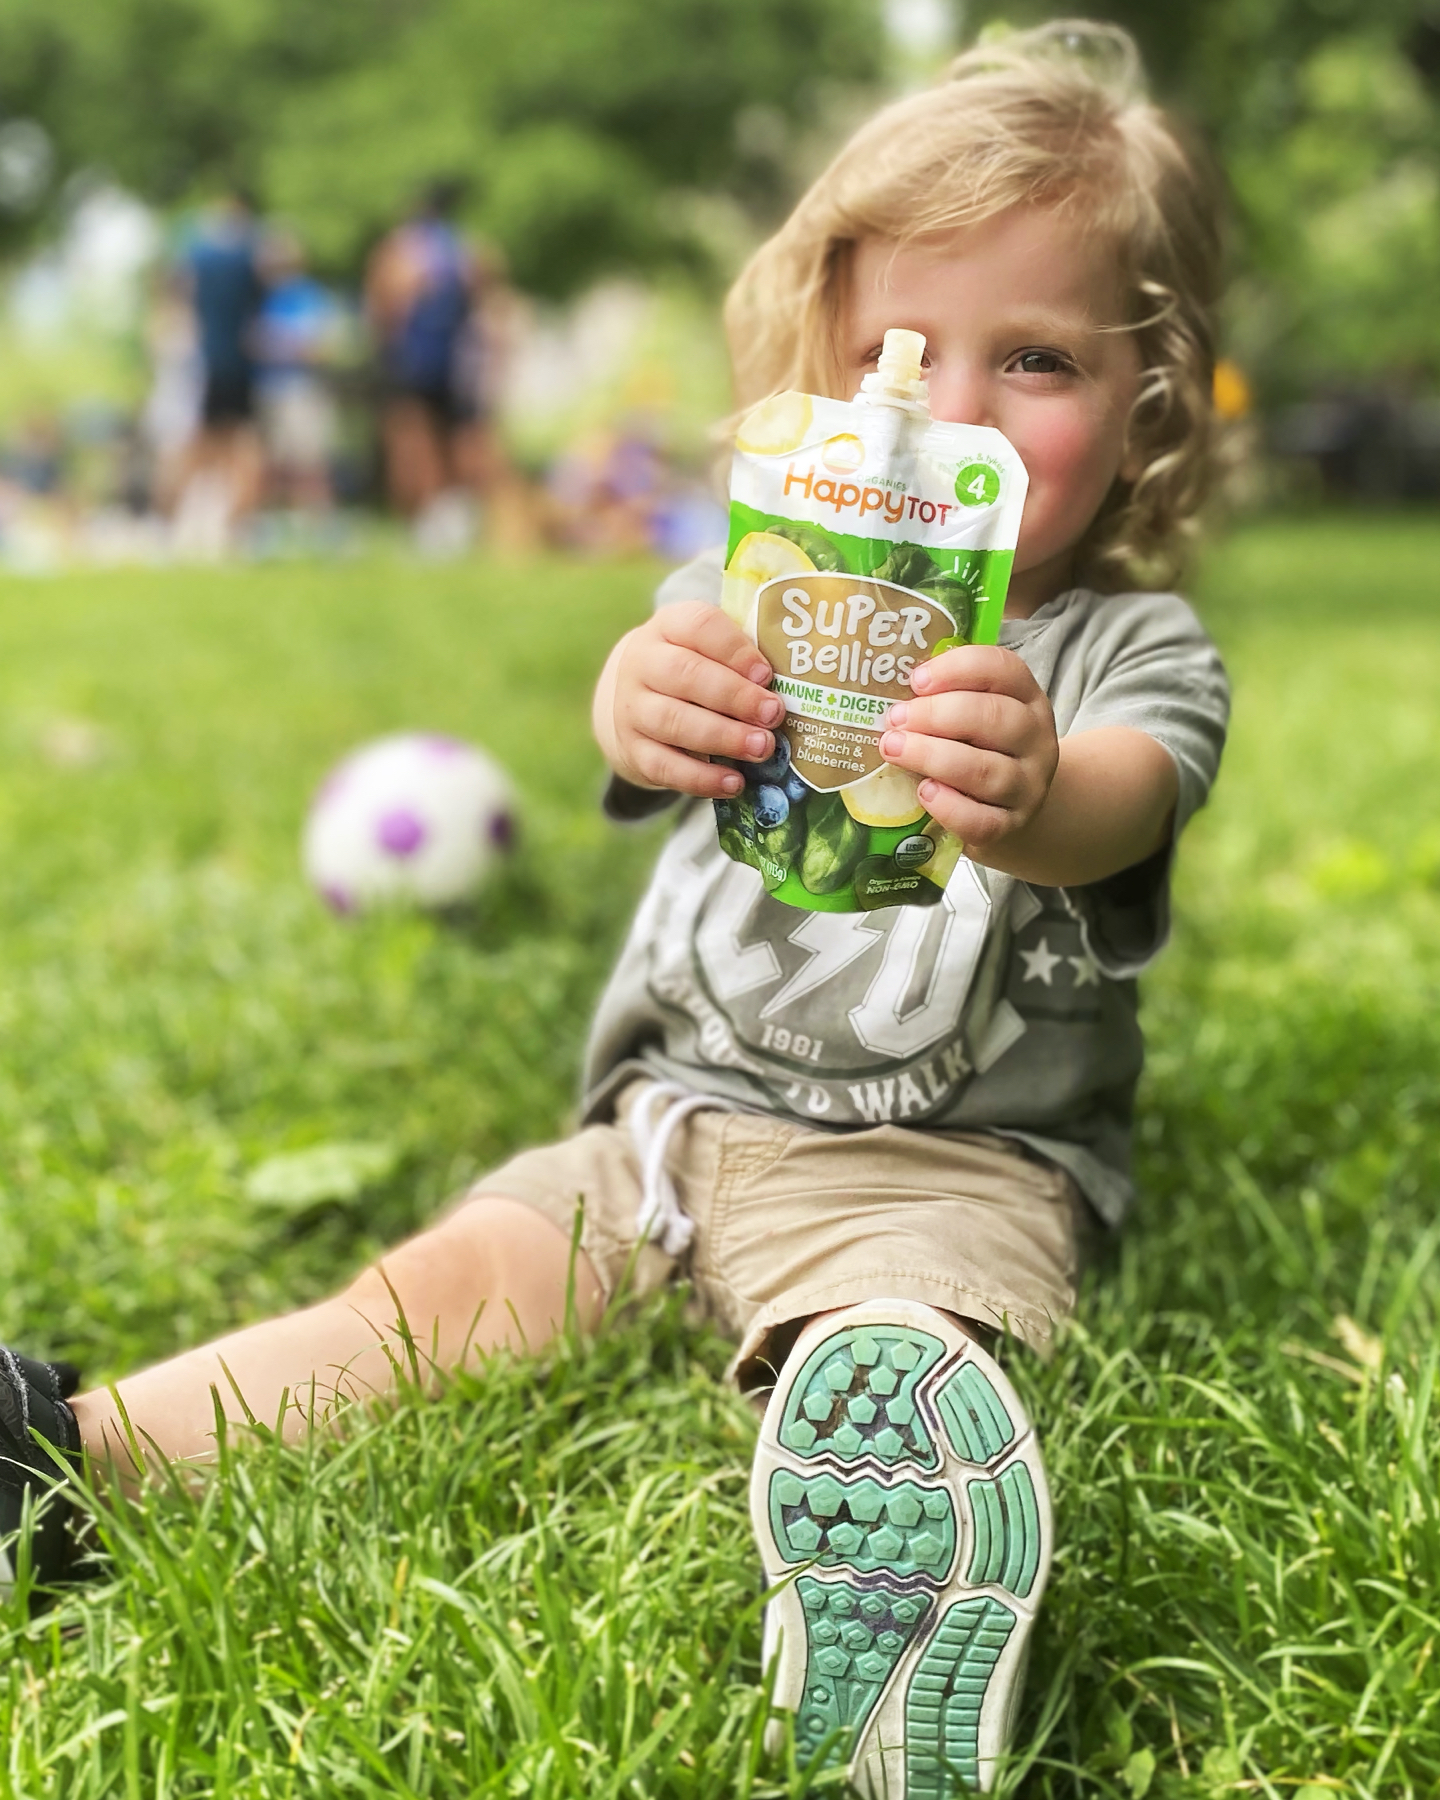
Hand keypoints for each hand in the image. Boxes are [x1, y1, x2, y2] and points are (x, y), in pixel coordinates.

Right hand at [594, 601, 784, 798]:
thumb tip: (795, 687)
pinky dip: (701, 778)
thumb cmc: (689, 672)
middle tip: (773, 714)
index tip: (766, 674)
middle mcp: (642, 663)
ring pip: (674, 721)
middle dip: (734, 696)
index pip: (698, 625)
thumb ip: (742, 659)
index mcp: (668, 627)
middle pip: (685, 674)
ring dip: (723, 736)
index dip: (734, 649)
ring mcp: (632, 708)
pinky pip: (665, 766)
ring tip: (761, 748)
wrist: (627, 702)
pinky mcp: (632, 750)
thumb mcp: (706, 650)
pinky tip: (733, 782)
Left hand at [878, 645, 1058, 851]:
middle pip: (993, 716)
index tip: (916, 680)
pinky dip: (948, 806)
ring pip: (984, 769)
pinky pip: (981, 820)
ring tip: (893, 749)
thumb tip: (887, 690)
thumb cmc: (980, 751)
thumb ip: (944, 699)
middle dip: (936, 714)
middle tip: (894, 719)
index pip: (1003, 669)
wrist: (1012, 810)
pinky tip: (923, 792)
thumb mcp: (974, 717)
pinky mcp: (1010, 826)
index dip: (958, 669)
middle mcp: (1035, 739)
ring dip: (932, 756)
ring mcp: (1027, 786)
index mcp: (1026, 699)